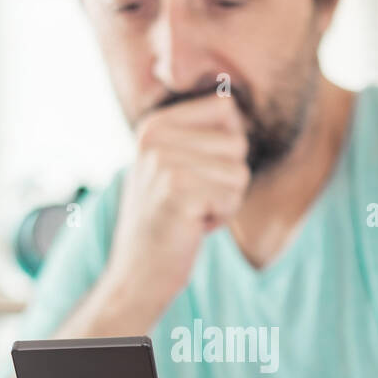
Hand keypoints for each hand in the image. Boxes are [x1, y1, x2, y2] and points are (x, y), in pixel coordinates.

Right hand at [105, 95, 249, 312]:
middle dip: (227, 179)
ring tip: (190, 213)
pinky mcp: (177, 190)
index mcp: (154, 125)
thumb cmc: (168, 222)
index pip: (226, 107)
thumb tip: (235, 103)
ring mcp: (164, 162)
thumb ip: (200, 135)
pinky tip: (191, 225)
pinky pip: (233, 197)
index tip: (198, 173)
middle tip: (192, 201)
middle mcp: (155, 136)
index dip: (227, 146)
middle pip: (238, 142)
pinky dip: (220, 218)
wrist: (137, 274)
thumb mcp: (174, 167)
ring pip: (240, 172)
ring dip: (225, 200)